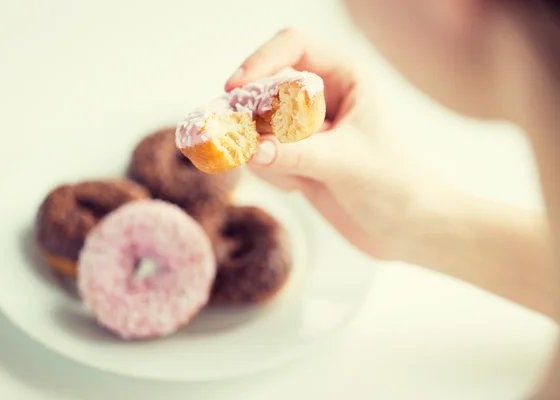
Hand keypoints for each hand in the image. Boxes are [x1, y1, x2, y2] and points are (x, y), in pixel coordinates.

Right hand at [225, 28, 433, 258]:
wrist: (404, 227)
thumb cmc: (395, 185)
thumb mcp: (347, 164)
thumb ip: (298, 155)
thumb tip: (251, 150)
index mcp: (346, 77)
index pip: (294, 46)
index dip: (261, 60)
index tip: (236, 87)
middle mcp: (323, 96)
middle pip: (266, 85)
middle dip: (252, 114)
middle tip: (240, 140)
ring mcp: (307, 128)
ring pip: (258, 125)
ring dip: (264, 153)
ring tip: (299, 179)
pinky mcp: (296, 155)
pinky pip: (261, 155)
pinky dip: (271, 173)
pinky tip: (301, 189)